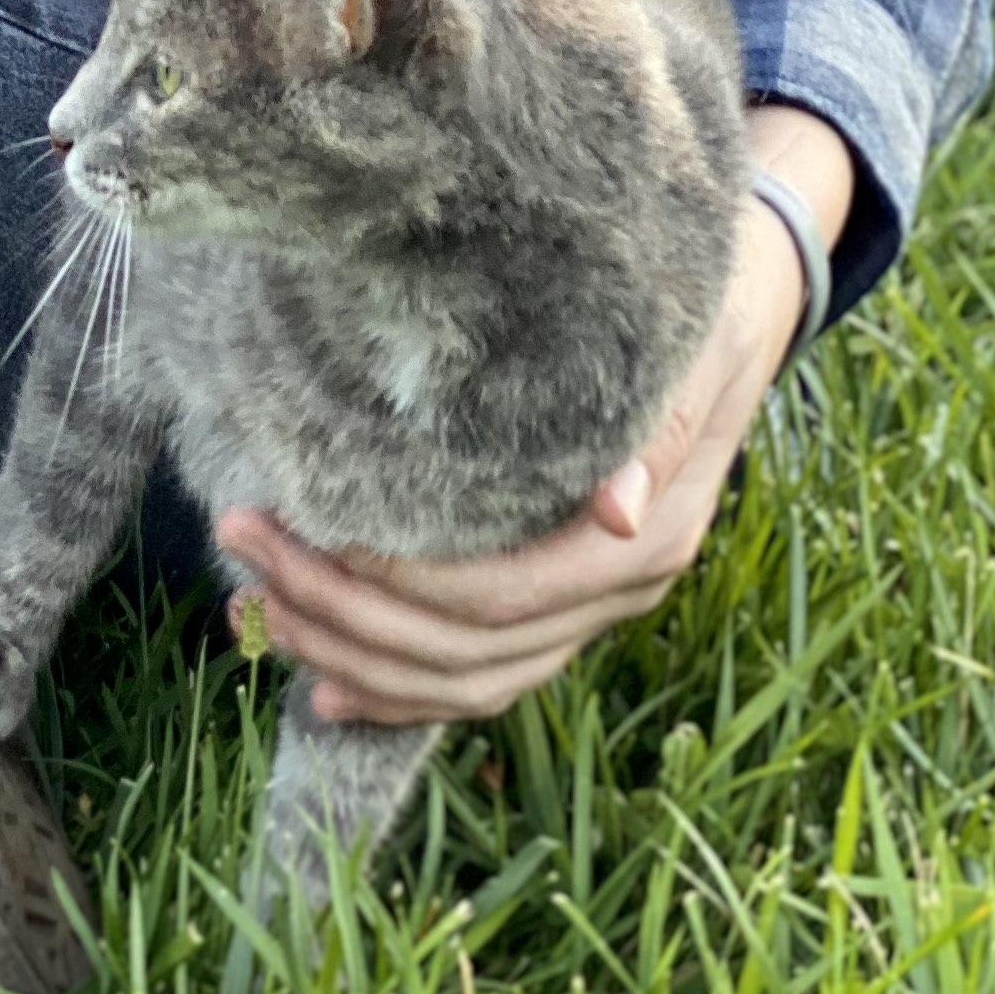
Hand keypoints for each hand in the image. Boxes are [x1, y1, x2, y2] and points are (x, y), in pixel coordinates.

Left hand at [215, 112, 851, 723]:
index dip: (405, 584)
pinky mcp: (563, 602)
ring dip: (355, 659)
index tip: (314, 535)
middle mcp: (620, 589)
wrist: (748, 302)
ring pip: (465, 679)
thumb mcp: (683, 347)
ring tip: (256, 613)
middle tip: (246, 546)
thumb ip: (651, 425)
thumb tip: (616, 506)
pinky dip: (398, 691)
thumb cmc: (699, 308)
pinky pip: (479, 675)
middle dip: (347, 614)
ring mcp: (593, 607)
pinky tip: (323, 686)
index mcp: (645, 538)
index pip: (506, 597)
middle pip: (468, 650)